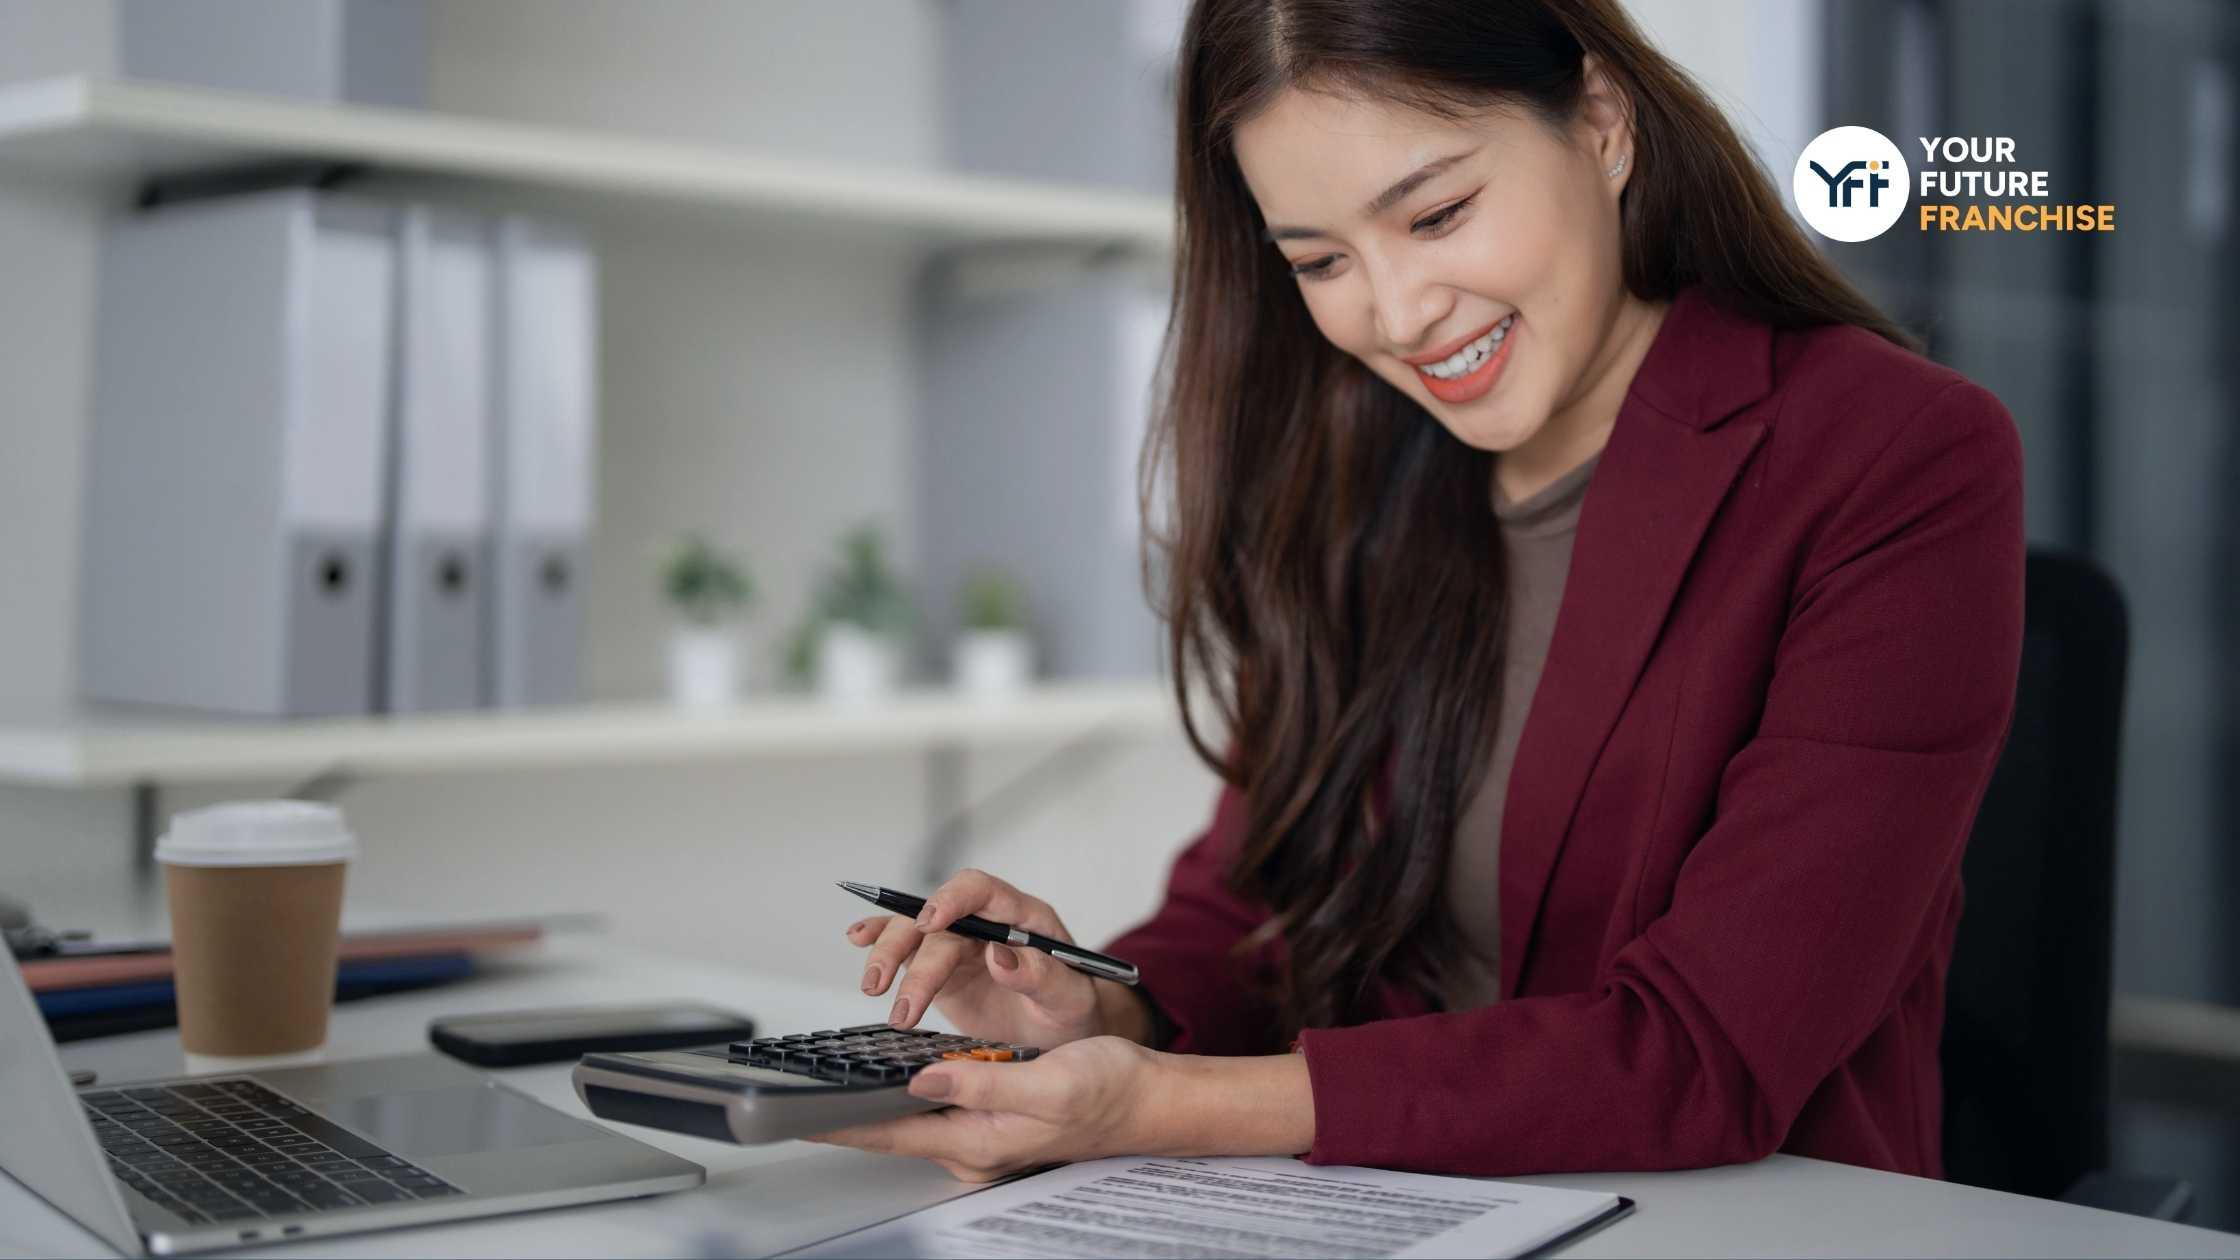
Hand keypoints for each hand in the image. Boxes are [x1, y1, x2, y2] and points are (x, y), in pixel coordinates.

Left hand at [808, 1035, 1161, 1180]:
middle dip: (851, 1108)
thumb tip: (923, 1080)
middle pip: (894, 1128)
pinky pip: (939, 1102)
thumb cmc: (1111, 1091)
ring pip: (914, 1113)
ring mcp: (983, 1132)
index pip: (892, 1134)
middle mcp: (974, 1143)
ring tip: (837, 1076)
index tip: (797, 1116)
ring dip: (880, 1095)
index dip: (841, 1124)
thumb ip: (982, 1081)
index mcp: (980, 1140)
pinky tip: (897, 1071)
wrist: (1151, 1099)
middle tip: (805, 1087)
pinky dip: (913, 1085)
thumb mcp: (1047, 1080)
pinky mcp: (993, 1115)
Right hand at [851, 868, 1139, 1048]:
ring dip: (888, 955)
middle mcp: (986, 924)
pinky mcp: (941, 968)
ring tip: (873, 990)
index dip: (954, 899)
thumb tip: (1001, 955)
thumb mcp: (1071, 1000)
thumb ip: (1042, 977)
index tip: (932, 921)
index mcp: (1023, 919)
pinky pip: (906, 948)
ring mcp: (961, 945)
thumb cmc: (1076, 1011)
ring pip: (914, 933)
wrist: (1066, 1037)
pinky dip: (880, 941)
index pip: (983, 892)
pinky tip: (858, 940)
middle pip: (938, 921)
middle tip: (891, 992)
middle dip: (911, 953)